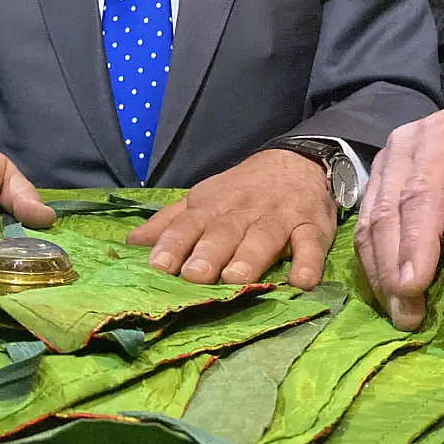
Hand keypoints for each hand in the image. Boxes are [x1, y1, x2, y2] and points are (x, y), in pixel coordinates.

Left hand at [127, 149, 336, 288]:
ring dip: (250, 258)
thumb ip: (169, 223)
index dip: (172, 244)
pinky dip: (308, 262)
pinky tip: (301, 281)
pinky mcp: (312, 227)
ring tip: (236, 278)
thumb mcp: (202, 200)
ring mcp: (278, 218)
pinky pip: (311, 244)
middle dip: (207, 254)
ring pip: (263, 237)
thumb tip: (131, 242)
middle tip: (194, 277)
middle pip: (223, 232)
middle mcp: (242, 211)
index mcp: (211, 206)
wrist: (297, 161)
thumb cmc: (240, 190)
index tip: (156, 266)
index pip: (187, 224)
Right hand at [355, 95, 443, 329]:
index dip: (416, 242)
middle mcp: (402, 149)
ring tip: (397, 311)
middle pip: (387, 213)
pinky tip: (388, 289)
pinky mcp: (376, 183)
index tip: (415, 286)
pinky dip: (374, 260)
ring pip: (369, 222)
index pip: (421, 194)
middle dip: (393, 268)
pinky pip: (365, 225)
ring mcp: (383, 165)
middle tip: (406, 315)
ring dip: (379, 270)